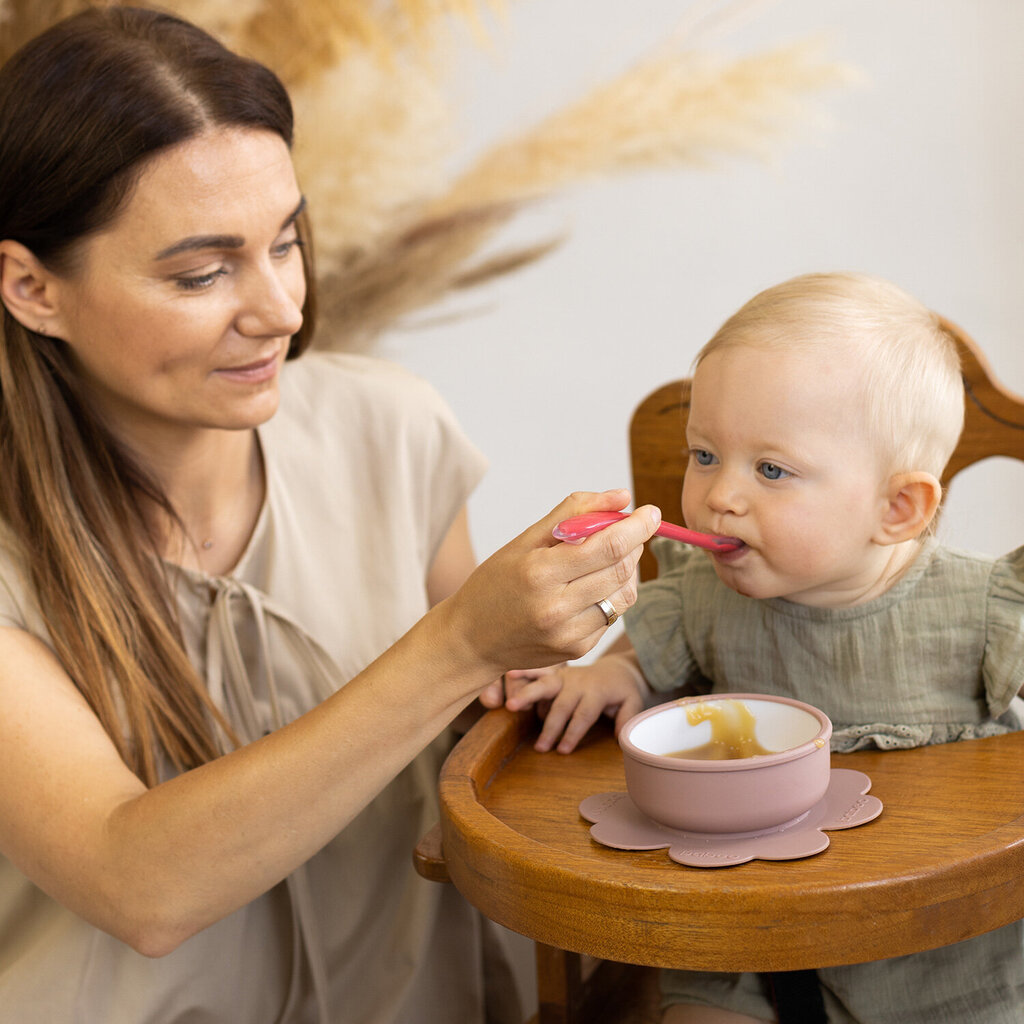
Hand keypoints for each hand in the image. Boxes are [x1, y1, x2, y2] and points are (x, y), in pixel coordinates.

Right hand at [441, 490, 659, 677]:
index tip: (650, 512)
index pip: (608, 546)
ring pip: (624, 595)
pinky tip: (588, 590)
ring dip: (626, 571)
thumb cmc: (496, 583)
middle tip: (627, 531)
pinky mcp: (577, 650)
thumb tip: (622, 496)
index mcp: (540, 573)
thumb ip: (573, 513)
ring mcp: (569, 634)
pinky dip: (610, 596)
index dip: (637, 526)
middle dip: (634, 544)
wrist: (471, 640)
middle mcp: (556, 607)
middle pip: (622, 568)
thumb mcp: (525, 540)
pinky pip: (611, 616)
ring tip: (605, 560)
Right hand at [504, 653, 649, 752]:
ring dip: (527, 695)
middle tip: (540, 748)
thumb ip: (627, 719)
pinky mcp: (557, 673)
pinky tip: (509, 673)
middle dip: (550, 727)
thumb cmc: (623, 691)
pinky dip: (524, 671)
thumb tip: (621, 739)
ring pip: (545, 685)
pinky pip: (539, 671)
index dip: (573, 733)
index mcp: (597, 691)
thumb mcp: (633, 703)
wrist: (617, 669)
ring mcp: (565, 675)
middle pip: (562, 705)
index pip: (583, 715)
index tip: (562, 751)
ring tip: (510, 706)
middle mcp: (578, 682)